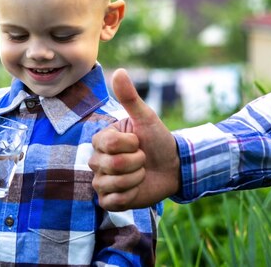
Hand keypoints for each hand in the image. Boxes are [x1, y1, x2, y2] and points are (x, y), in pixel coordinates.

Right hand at [89, 69, 179, 209]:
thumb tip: (119, 71)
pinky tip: (135, 189)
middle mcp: (96, 160)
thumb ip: (130, 97)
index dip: (130, 144)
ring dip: (135, 179)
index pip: (108, 144)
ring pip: (112, 183)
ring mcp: (101, 181)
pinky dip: (129, 195)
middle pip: (110, 165)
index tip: (139, 141)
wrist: (173, 168)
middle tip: (143, 159)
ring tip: (141, 173)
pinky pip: (112, 201)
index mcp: (102, 140)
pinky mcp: (108, 200)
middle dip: (136, 162)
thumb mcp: (146, 118)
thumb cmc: (158, 140)